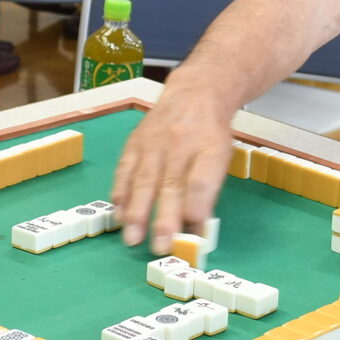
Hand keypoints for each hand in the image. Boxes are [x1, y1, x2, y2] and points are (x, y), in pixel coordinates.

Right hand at [111, 80, 238, 247]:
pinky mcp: (135, 141)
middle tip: (160, 247)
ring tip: (132, 238)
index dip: (196, 207)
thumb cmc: (209, 135)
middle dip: (164, 219)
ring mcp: (155, 141)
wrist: (194, 92)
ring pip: (145, 179)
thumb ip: (207, 193)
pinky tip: (119, 214)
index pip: (202, 180)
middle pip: (171, 185)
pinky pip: (125, 169)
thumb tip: (195, 232)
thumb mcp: (220, 159)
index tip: (192, 235)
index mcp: (210, 149)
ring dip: (137, 212)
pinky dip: (121, 193)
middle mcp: (181, 143)